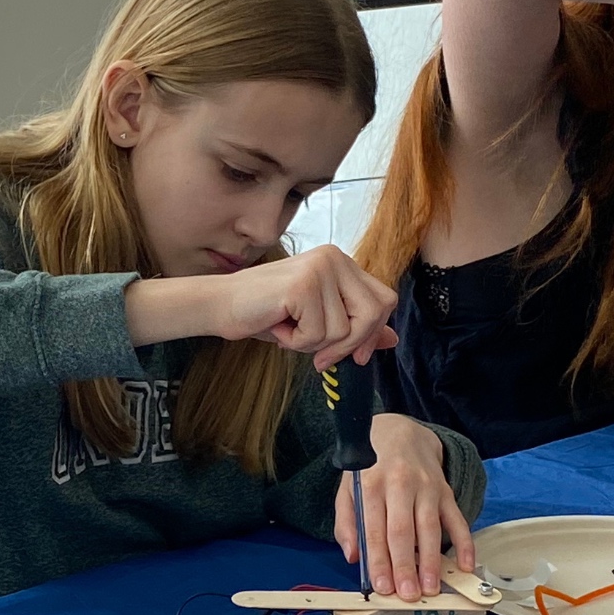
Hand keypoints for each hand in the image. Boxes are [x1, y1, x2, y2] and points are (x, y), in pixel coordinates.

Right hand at [211, 245, 399, 367]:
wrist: (220, 306)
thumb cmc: (266, 314)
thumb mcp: (318, 321)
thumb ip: (355, 327)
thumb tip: (393, 340)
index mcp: (341, 262)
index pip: (383, 299)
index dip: (373, 332)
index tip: (355, 356)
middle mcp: (334, 258)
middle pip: (374, 313)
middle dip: (350, 344)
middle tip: (321, 357)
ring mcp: (320, 268)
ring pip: (343, 330)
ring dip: (313, 344)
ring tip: (287, 328)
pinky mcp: (303, 285)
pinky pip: (317, 334)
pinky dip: (296, 343)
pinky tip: (278, 326)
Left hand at [333, 415, 475, 600]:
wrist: (400, 431)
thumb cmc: (370, 467)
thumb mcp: (347, 488)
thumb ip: (346, 522)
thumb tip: (352, 556)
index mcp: (371, 485)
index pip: (374, 530)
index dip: (379, 561)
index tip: (382, 586)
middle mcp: (400, 484)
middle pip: (403, 532)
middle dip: (406, 566)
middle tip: (409, 595)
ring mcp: (427, 487)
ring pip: (430, 528)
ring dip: (432, 561)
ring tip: (431, 587)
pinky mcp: (446, 490)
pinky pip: (457, 519)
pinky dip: (464, 542)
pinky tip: (465, 564)